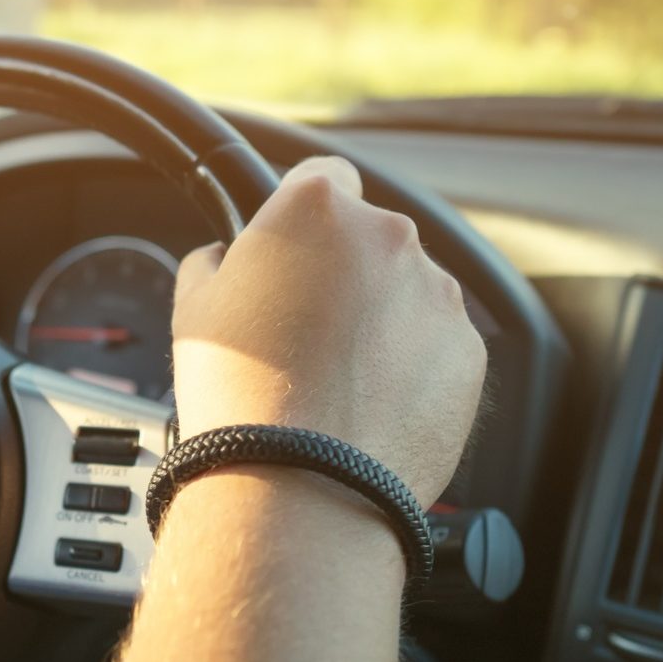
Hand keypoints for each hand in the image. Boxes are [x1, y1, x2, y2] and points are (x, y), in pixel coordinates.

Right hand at [171, 156, 485, 506]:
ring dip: (382, 319)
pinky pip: (437, 344)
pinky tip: (369, 404)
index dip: (303, 215)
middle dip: (345, 273)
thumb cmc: (239, 394)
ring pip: (408, 291)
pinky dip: (413, 365)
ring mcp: (436, 293)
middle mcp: (388, 236)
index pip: (323, 176)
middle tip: (305, 330)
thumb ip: (217, 263)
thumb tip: (226, 260)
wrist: (299, 485)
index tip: (293, 250)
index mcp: (317, 208)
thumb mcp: (194, 309)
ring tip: (338, 379)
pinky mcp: (468, 351)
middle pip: (370, 237)